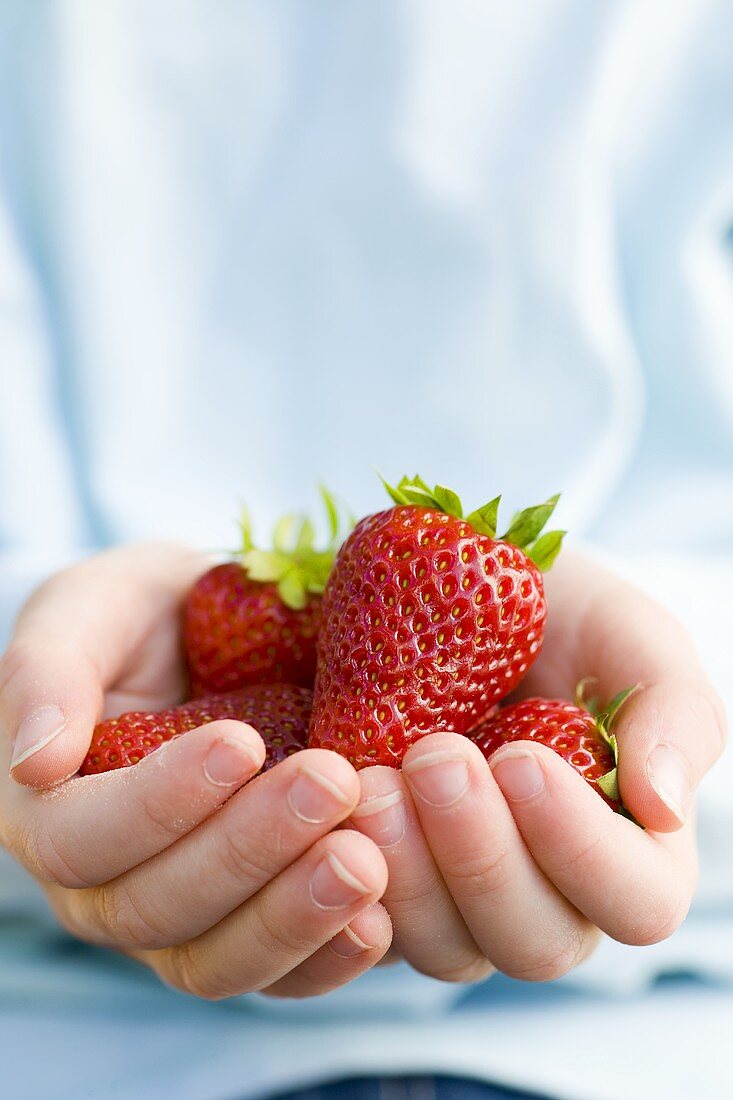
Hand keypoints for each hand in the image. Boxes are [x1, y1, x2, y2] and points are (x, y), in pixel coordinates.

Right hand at [0, 543, 390, 998]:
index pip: (81, 839)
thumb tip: (35, 759)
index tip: (240, 741)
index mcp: (50, 811)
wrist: (217, 641)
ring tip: (364, 860)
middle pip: (157, 908)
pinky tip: (380, 922)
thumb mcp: (92, 608)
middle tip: (330, 783)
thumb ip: (49, 668)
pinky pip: (282, 976)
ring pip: (219, 961)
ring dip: (294, 916)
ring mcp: (181, 920)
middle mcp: (104, 887)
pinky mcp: (252, 929)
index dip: (158, 802)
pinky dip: (330, 958)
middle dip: (247, 850)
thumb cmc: (143, 617)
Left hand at [348, 550, 726, 982]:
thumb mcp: (627, 633)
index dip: (582, 849)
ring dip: (408, 872)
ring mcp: (466, 900)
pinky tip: (328, 811)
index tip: (522, 759)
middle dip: (481, 855)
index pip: (636, 901)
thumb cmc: (556, 613)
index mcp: (631, 848)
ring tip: (371, 780)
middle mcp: (553, 892)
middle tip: (434, 755)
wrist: (452, 596)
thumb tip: (664, 807)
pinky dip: (345, 879)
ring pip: (448, 948)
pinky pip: (369, 928)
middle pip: (535, 942)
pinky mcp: (391, 885)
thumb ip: (675, 712)